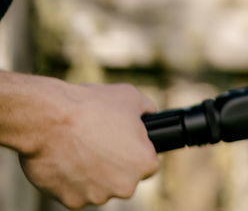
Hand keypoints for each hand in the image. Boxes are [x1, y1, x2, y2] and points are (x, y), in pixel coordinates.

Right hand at [18, 79, 157, 208]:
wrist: (48, 121)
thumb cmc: (91, 107)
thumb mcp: (132, 97)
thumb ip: (147, 110)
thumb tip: (149, 116)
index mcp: (144, 163)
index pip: (147, 162)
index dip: (134, 150)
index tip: (122, 141)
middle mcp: (125, 186)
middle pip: (124, 178)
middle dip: (115, 164)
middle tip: (99, 143)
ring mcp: (97, 196)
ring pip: (100, 187)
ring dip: (93, 174)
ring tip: (81, 150)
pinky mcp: (71, 202)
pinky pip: (76, 192)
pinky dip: (72, 181)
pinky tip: (67, 161)